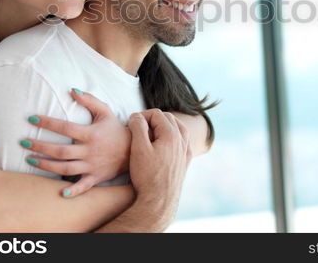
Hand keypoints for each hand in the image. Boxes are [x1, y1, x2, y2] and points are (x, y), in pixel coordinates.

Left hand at [21, 89, 130, 197]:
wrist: (133, 148)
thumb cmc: (115, 128)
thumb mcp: (105, 111)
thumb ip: (89, 100)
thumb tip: (72, 89)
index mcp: (91, 134)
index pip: (65, 128)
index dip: (48, 123)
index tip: (32, 119)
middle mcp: (90, 151)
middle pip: (61, 151)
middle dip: (40, 147)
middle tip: (23, 142)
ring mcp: (92, 166)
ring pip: (65, 168)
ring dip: (46, 165)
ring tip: (30, 159)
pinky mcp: (96, 178)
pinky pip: (83, 186)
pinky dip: (73, 191)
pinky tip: (60, 193)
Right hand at [127, 109, 191, 230]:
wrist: (159, 202)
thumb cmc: (147, 176)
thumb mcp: (138, 148)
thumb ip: (138, 127)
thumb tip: (137, 116)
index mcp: (172, 134)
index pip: (156, 114)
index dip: (142, 116)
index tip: (131, 125)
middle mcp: (182, 141)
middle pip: (168, 118)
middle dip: (152, 119)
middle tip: (139, 128)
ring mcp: (185, 152)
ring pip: (177, 128)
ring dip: (164, 127)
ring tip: (150, 133)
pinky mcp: (185, 162)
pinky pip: (182, 141)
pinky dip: (173, 137)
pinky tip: (164, 144)